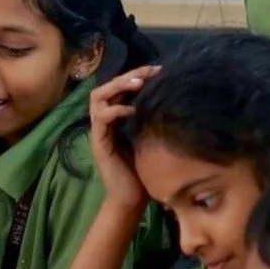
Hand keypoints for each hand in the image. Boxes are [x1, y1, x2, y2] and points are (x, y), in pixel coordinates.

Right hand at [89, 66, 160, 214]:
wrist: (132, 198)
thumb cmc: (144, 170)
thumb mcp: (151, 137)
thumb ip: (152, 118)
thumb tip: (171, 97)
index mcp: (116, 118)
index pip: (120, 87)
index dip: (138, 75)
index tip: (159, 70)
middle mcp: (105, 121)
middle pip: (107, 87)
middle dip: (128, 75)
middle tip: (149, 72)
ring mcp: (99, 131)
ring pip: (98, 97)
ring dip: (118, 87)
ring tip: (138, 84)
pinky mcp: (98, 142)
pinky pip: (101, 118)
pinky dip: (116, 110)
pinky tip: (132, 110)